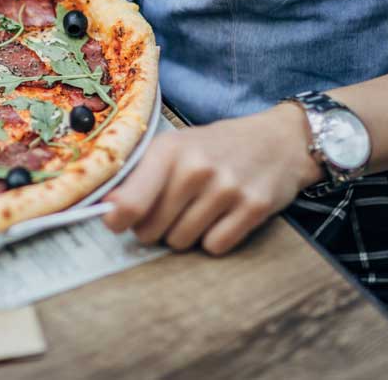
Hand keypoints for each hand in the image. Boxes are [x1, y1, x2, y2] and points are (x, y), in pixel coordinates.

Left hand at [103, 104, 321, 254]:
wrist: (278, 140)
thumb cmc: (214, 147)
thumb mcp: (174, 148)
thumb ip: (140, 177)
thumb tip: (109, 209)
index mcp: (169, 150)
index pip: (130, 202)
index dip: (117, 220)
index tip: (116, 223)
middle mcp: (197, 168)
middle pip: (153, 230)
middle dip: (154, 229)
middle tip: (168, 213)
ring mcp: (227, 188)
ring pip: (182, 242)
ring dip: (184, 235)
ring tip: (197, 211)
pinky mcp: (254, 208)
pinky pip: (215, 247)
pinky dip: (214, 240)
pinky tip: (221, 218)